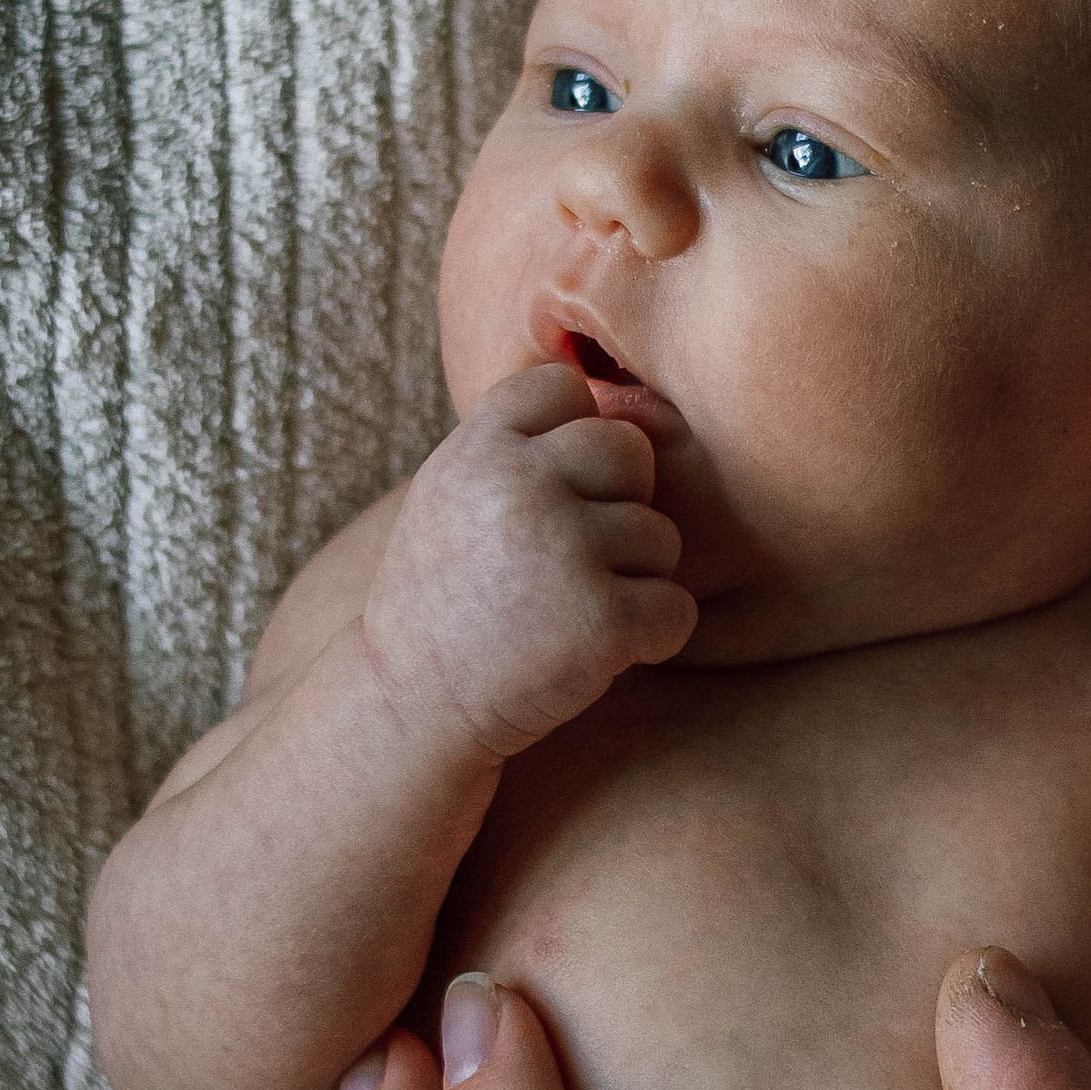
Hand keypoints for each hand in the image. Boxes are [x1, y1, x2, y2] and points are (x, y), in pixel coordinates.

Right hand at [360, 360, 695, 760]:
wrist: (414, 702)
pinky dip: (652, 635)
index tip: (550, 492)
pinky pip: (676, 608)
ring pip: (661, 536)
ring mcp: (563, 551)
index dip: (574, 437)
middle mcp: (519, 487)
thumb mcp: (452, 492)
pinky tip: (599, 650)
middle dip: (621, 503)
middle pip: (630, 450)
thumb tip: (619, 394)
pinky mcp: (601, 620)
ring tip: (572, 608)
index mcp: (478, 448)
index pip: (565, 387)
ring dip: (634, 579)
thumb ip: (519, 443)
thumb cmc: (446, 594)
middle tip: (578, 557)